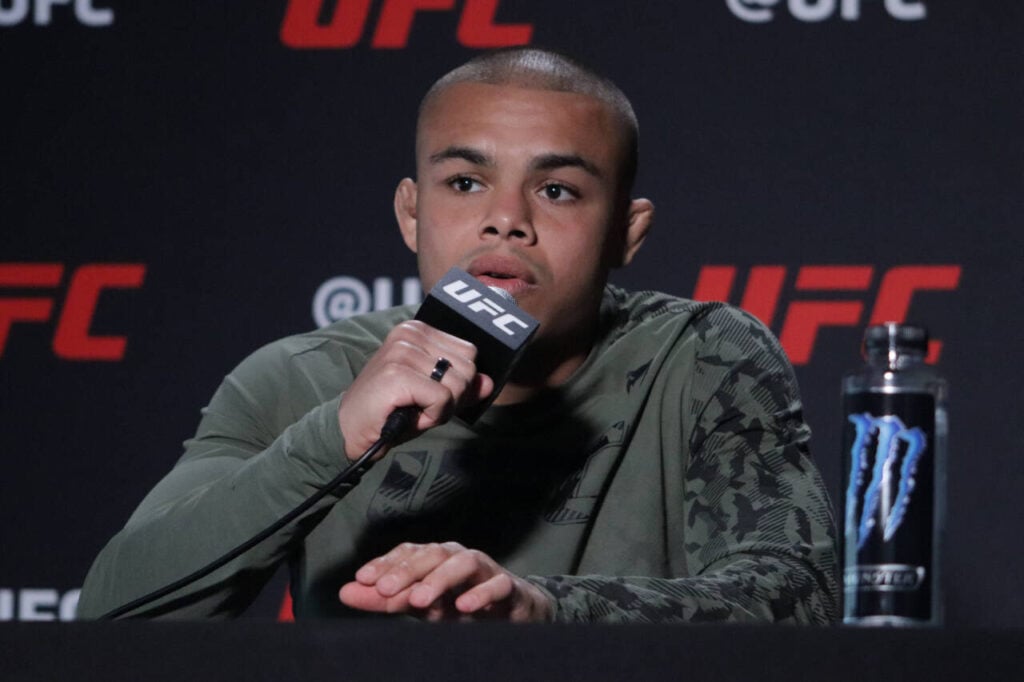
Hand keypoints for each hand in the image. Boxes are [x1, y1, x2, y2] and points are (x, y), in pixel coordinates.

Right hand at [338, 321, 492, 459]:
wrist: (349, 429)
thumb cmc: (392, 410)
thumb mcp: (433, 396)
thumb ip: (462, 386)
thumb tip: (489, 382)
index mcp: (418, 330)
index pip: (469, 352)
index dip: (459, 382)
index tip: (431, 393)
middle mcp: (410, 333)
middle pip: (468, 368)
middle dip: (453, 397)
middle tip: (422, 405)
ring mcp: (402, 352)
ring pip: (458, 385)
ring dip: (441, 409)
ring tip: (414, 409)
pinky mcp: (398, 374)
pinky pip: (443, 399)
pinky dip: (432, 417)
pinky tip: (409, 415)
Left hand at [338, 541, 553, 621]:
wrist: (514, 613)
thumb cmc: (462, 604)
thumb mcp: (421, 606)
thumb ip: (385, 600)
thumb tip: (346, 592)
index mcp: (436, 559)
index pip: (408, 552)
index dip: (386, 563)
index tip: (363, 579)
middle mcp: (458, 557)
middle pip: (432, 554)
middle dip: (407, 570)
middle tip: (385, 589)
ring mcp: (485, 570)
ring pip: (463, 563)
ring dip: (440, 579)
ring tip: (419, 600)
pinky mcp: (509, 588)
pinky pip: (498, 585)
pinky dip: (481, 593)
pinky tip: (464, 607)